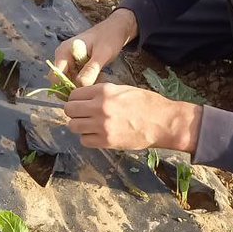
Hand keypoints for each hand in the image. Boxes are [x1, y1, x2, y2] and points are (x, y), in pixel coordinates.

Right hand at [55, 9, 137, 85]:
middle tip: (95, 84)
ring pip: (72, 82)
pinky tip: (101, 76)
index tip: (83, 91)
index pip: (55, 76)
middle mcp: (63, 58)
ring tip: (101, 78)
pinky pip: (79, 80)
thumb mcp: (102, 54)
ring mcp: (70, 62)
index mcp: (64, 52)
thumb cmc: (109, 37)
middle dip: (77, 87)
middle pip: (62, 81)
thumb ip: (91, 69)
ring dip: (85, 85)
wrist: (116, 29)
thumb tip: (80, 85)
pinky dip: (89, 81)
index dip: (65, 87)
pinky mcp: (77, 66)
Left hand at [64, 83, 201, 152]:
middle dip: (73, 112)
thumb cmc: (147, 103)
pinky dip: (88, 138)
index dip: (75, 99)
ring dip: (79, 126)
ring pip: (73, 126)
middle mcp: (99, 107)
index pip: (74, 94)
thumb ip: (102, 92)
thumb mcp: (123, 89)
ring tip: (90, 126)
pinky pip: (84, 140)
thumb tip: (85, 97)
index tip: (80, 103)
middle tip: (82, 115)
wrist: (163, 122)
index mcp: (104, 91)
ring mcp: (101, 126)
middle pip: (69, 110)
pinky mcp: (106, 141)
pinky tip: (97, 135)